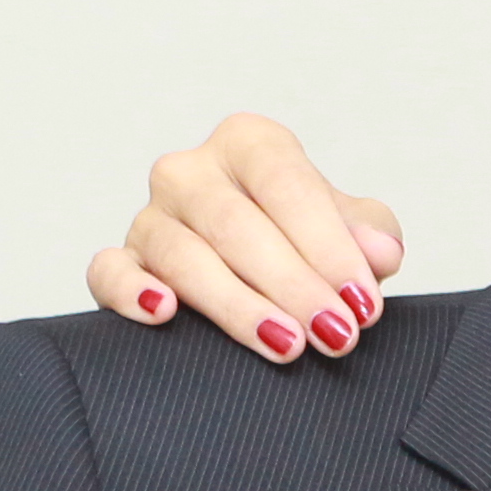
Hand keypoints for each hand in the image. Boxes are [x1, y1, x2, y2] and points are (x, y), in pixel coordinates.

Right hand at [87, 114, 406, 364]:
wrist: (274, 278)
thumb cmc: (314, 247)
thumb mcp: (355, 233)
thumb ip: (371, 235)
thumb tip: (381, 252)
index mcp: (251, 145)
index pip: (285, 183)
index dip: (327, 244)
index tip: (362, 301)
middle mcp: (191, 171)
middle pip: (235, 224)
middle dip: (292, 284)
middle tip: (335, 334)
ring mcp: (151, 216)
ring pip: (183, 256)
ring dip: (237, 305)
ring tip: (286, 345)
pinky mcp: (122, 260)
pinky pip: (110, 271)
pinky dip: (131, 292)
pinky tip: (165, 313)